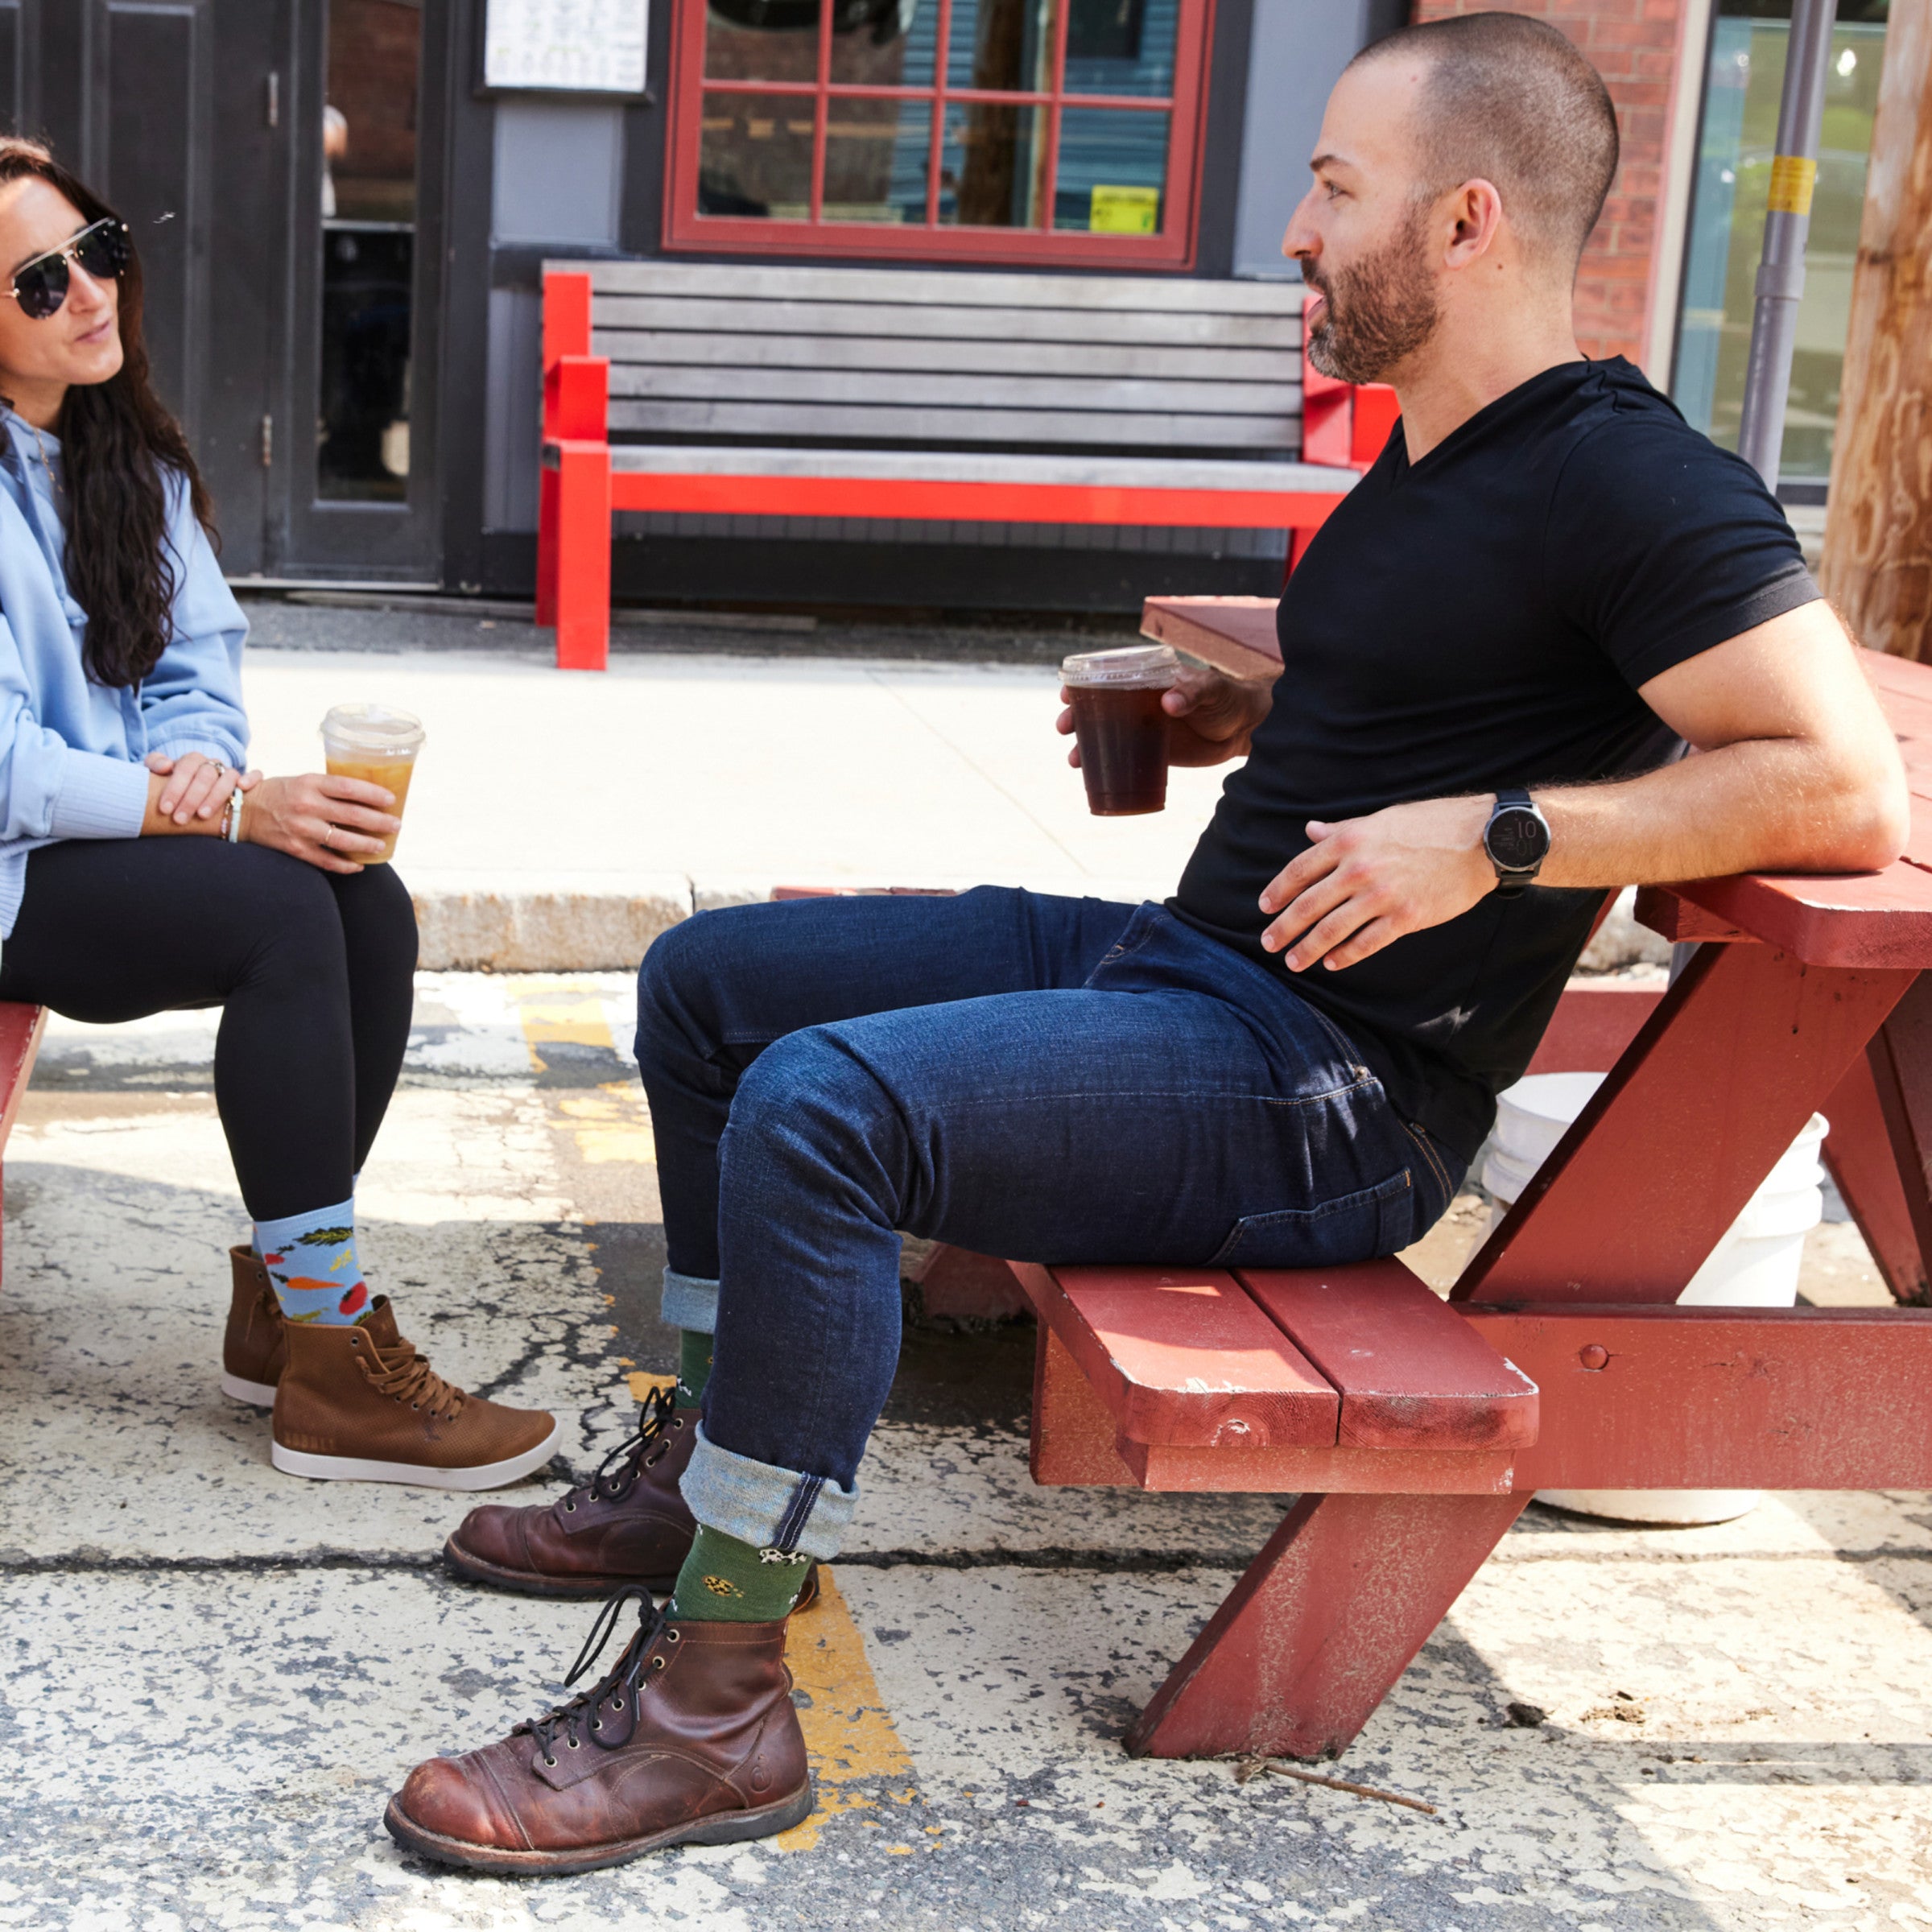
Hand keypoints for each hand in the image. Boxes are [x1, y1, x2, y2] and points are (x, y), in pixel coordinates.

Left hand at [145, 749, 244, 825]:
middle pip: (206, 774)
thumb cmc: (175, 791)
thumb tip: (166, 766)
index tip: (164, 809)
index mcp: (192, 761)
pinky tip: (243, 787)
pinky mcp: (247, 782)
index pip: (186, 767)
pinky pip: (256, 774)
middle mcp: (212, 765)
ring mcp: (230, 773)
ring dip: (216, 795)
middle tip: (179, 819)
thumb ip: (155, 764)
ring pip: (229, 776)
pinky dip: (252, 778)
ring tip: (202, 815)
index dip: (175, 787)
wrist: (192, 799)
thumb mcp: (159, 777)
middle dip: (191, 798)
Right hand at [240, 771, 398, 873]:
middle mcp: (306, 805)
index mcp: (310, 784)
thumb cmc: (280, 793)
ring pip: (344, 841)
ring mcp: (301, 829)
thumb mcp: (303, 781)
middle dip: (380, 822)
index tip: (391, 800)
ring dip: (367, 845)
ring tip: (382, 845)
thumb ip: (330, 788)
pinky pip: (327, 861)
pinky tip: (359, 865)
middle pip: (353, 815)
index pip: (349, 788)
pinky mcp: (295, 849)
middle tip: (396, 825)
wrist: (243, 811)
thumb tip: (368, 795)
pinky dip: (346, 865)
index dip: (373, 794)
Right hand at [1056, 662, 1272, 768]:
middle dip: (1075, 716)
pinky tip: (1090, 776)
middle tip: (1065, 726)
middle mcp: (1138, 702)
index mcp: (1147, 679)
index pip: (1108, 675)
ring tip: (1074, 759)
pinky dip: (1104, 767)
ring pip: (1104, 734)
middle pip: (1097, 706)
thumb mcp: (1212, 688)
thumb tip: (1169, 703)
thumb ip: (1193, 692)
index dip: (1083, 682)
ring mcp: (1142, 728)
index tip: (1067, 691)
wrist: (1245, 728)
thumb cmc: (1228, 697)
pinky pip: (1122, 758)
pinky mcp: (1151, 752)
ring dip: (1084, 745)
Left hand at [1259, 795, 1495, 971]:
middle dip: (1283, 928)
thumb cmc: (1431, 824)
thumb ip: (1342, 831)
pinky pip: (1366, 942)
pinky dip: (1345, 955)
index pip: (1300, 870)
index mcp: (1349, 840)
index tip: (1265, 907)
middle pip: (1308, 905)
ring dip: (1308, 949)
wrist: (1481, 841)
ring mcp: (1382, 895)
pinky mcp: (1405, 917)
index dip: (1278, 891)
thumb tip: (1310, 831)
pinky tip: (1332, 963)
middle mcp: (1359, 869)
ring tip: (1293, 962)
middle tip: (1268, 943)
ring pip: (1332, 929)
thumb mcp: (1380, 819)